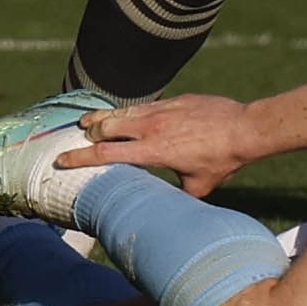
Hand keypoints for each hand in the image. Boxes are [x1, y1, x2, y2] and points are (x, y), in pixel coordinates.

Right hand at [53, 93, 251, 197]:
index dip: (79, 157)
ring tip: (88, 120)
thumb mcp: (196, 187)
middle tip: (77, 137)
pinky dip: (128, 110)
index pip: (106, 153)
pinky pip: (144, 104)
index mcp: (153, 151)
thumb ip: (176, 194)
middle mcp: (153, 127)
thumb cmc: (221, 161)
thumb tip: (167, 206)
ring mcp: (164, 109)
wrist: (244, 128)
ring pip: (124, 111)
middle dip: (89, 131)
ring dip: (104, 116)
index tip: (62, 159)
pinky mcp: (175, 99)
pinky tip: (124, 113)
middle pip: (108, 125)